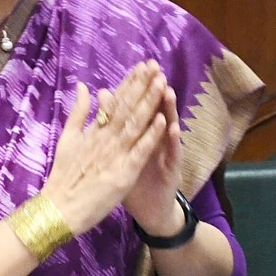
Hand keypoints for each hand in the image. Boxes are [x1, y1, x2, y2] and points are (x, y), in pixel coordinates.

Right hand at [40, 62, 167, 235]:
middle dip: (142, 85)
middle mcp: (105, 138)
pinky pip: (140, 151)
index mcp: (94, 130)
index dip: (130, 83)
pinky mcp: (123, 173)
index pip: (115, 102)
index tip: (142, 67)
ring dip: (149, 103)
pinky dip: (151, 135)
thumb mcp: (67, 139)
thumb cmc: (64, 176)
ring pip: (135, 124)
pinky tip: (162, 119)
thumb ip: (78, 113)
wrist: (59, 208)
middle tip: (155, 65)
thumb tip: (82, 86)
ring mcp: (115, 154)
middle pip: (127, 107)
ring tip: (161, 83)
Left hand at [121, 79, 183, 234]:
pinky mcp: (171, 169)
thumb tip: (103, 94)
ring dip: (168, 109)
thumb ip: (112, 122)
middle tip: (156, 70)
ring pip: (167, 128)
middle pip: (155, 111)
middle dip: (155, 91)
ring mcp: (165, 153)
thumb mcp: (120, 150)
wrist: (150, 208)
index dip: (139, 87)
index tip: (139, 67)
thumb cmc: (135, 179)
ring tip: (167, 91)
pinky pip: (172, 153)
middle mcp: (155, 139)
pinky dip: (171, 140)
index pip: (140, 105)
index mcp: (140, 133)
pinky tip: (171, 126)